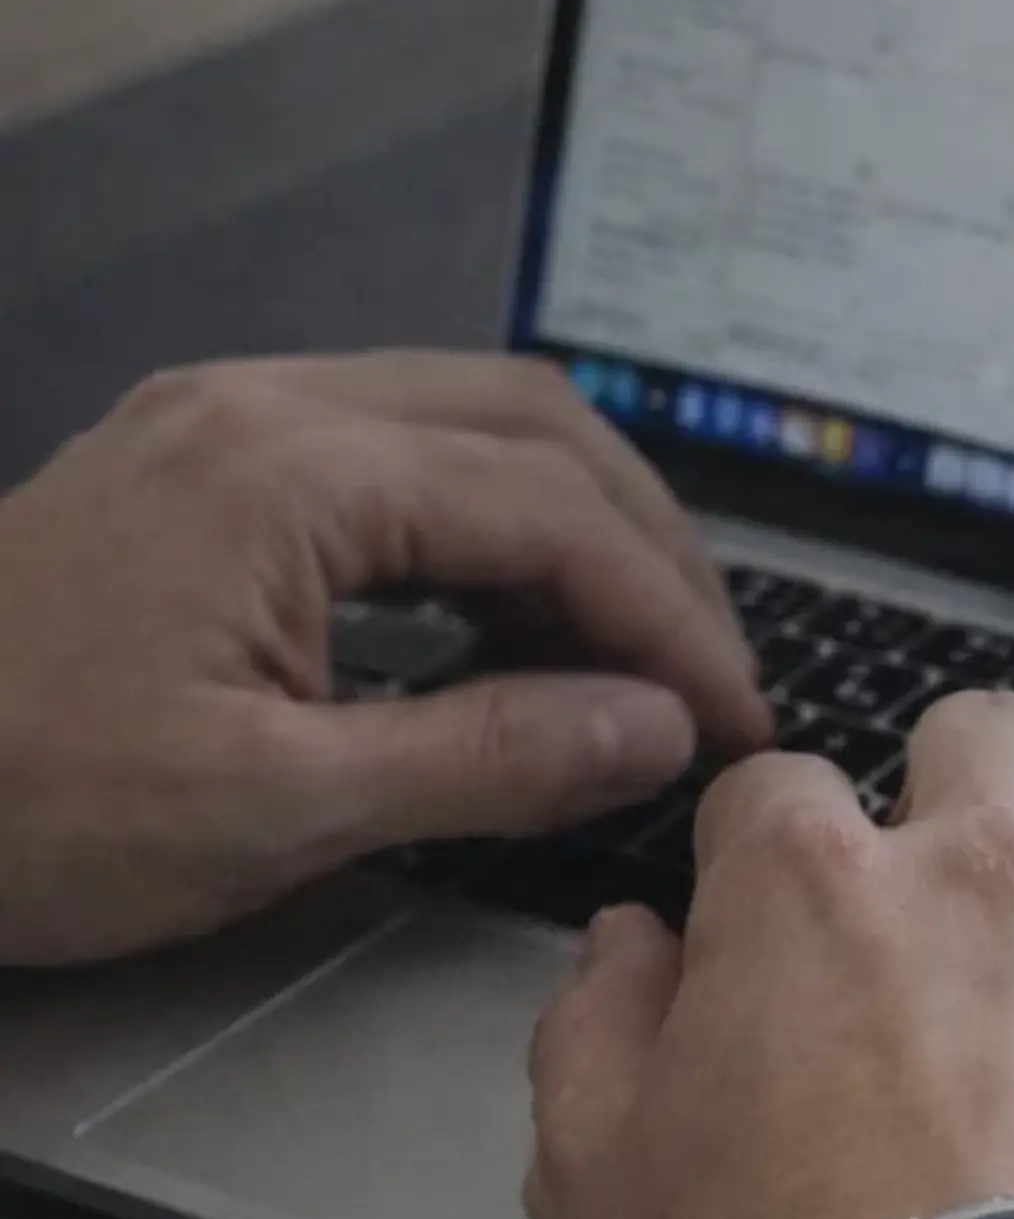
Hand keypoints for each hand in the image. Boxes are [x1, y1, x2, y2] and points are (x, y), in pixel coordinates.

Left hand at [0, 352, 766, 966]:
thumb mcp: (276, 810)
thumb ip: (489, 757)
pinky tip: (507, 632)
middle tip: (708, 675)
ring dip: (577, 531)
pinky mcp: (193, 466)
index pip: (555, 512)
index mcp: (290, 472)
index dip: (673, 620)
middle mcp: (264, 407)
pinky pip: (393, 456)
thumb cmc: (27, 806)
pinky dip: (485, 532)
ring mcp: (221, 423)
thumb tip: (658, 729)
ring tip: (629, 658)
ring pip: (470, 422)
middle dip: (650, 548)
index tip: (738, 723)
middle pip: (535, 424)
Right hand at [523, 694, 1013, 1218]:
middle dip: (965, 785)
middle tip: (965, 886)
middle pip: (985, 732)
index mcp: (810, 890)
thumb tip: (629, 943)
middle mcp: (987, 873)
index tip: (791, 917)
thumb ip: (598, 1028)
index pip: (780, 785)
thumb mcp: (594, 1181)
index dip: (775, 849)